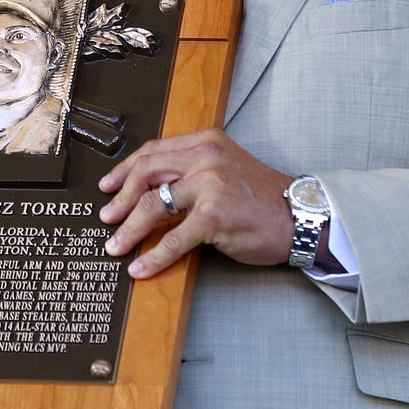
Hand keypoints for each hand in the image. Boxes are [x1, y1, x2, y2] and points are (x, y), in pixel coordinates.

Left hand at [97, 129, 293, 277]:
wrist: (302, 215)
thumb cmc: (261, 197)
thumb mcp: (224, 166)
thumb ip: (191, 169)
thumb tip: (148, 188)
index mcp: (204, 141)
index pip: (153, 151)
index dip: (125, 170)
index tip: (108, 186)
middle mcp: (205, 157)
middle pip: (146, 173)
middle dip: (120, 198)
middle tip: (106, 217)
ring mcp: (210, 185)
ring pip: (154, 206)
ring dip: (129, 229)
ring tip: (116, 245)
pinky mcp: (215, 215)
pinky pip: (175, 239)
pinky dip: (154, 256)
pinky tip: (141, 267)